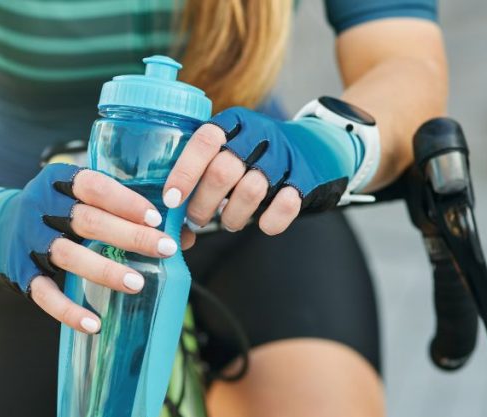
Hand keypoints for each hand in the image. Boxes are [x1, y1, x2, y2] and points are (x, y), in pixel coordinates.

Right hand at [22, 164, 185, 333]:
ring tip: (137, 283)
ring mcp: (29, 241)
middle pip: (87, 221)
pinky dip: (68, 311)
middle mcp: (41, 208)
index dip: (124, 200)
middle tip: (165, 248)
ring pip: (68, 255)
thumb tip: (184, 236)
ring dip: (104, 270)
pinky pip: (45, 294)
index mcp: (59, 181)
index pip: (93, 186)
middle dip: (129, 235)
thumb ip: (127, 212)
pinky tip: (94, 324)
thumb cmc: (59, 211)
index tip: (155, 216)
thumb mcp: (83, 199)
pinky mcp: (20, 273)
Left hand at [162, 107, 355, 234]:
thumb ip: (203, 169)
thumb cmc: (258, 154)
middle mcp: (259, 135)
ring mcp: (285, 156)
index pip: (204, 141)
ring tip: (227, 222)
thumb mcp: (231, 147)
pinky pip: (285, 205)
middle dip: (202, 204)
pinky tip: (263, 223)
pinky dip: (270, 221)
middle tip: (195, 219)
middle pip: (222, 171)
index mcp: (234, 123)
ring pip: (250, 191)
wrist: (317, 146)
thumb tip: (169, 213)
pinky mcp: (306, 178)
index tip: (171, 199)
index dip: (184, 172)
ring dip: (232, 216)